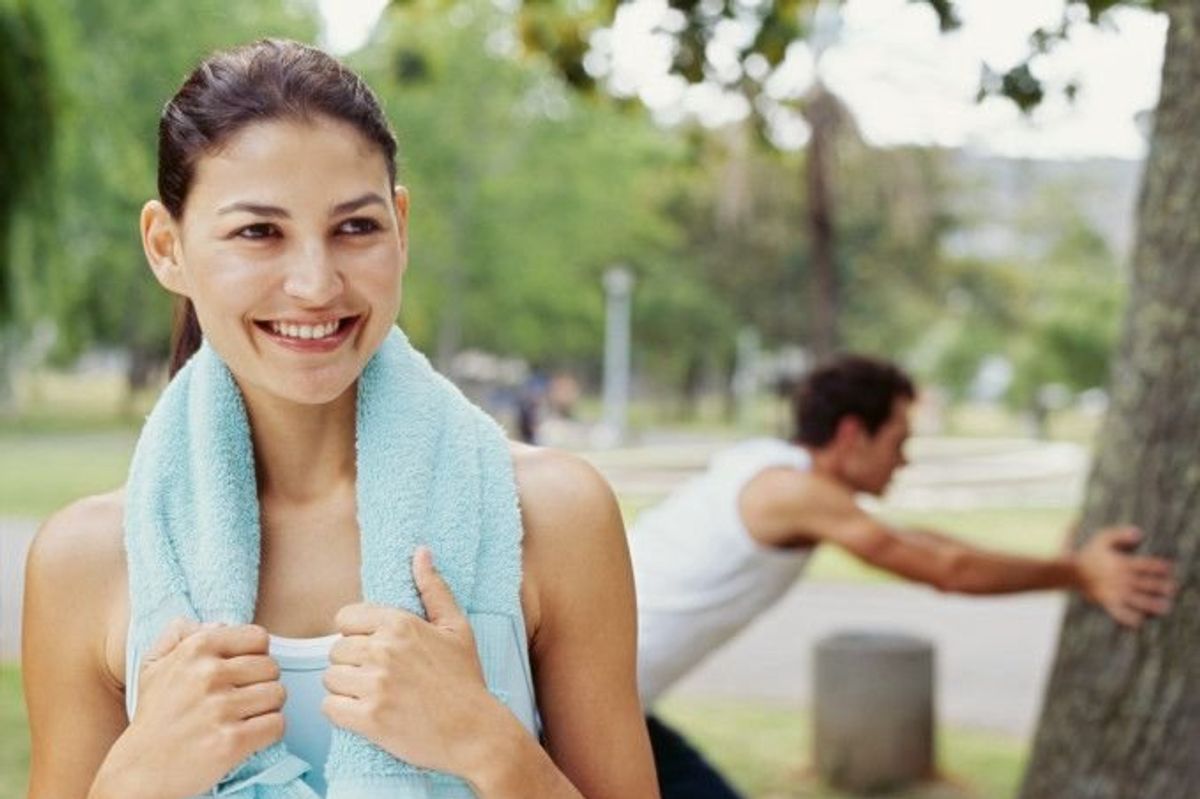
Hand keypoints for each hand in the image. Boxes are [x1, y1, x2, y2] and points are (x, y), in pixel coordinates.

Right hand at [96, 620, 285, 798]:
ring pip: (278, 695)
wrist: (138, 771)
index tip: (242, 672)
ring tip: (244, 717)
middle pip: (272, 667)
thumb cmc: (153, 717)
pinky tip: (249, 735)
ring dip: (267, 708)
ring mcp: (221, 709)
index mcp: (196, 649)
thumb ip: (180, 634)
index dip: (255, 655)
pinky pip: (277, 724)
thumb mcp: (154, 666)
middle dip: (262, 683)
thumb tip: (219, 624)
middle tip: (242, 698)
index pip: (259, 637)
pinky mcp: (231, 742)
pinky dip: (268, 732)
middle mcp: (209, 674)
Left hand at [322, 547, 510, 777]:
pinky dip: (342, 713)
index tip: (375, 650)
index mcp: (400, 624)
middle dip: (352, 665)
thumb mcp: (456, 628)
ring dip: (345, 689)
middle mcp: (384, 651)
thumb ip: (433, 588)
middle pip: (336, 650)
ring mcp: (375, 686)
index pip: (345, 618)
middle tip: (378, 678)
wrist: (476, 732)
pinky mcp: (369, 719)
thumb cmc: (465, 680)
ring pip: (330, 679)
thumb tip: (420, 552)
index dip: (356, 635)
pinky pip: (330, 708)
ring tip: (373, 696)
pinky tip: (365, 714)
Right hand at [1077, 526, 1174, 626]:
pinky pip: (1118, 612)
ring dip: (1151, 604)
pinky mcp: (1107, 602)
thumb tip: (1140, 533)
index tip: (1169, 569)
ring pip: (1137, 599)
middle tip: (1172, 589)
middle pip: (1145, 583)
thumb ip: (1120, 534)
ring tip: (1165, 607)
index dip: (1159, 567)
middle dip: (1160, 586)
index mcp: (1122, 563)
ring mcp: (1115, 592)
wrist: (1070, 571)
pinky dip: (1128, 618)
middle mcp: (1121, 579)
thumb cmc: (1089, 554)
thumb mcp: (1102, 538)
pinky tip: (1138, 622)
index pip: (1145, 565)